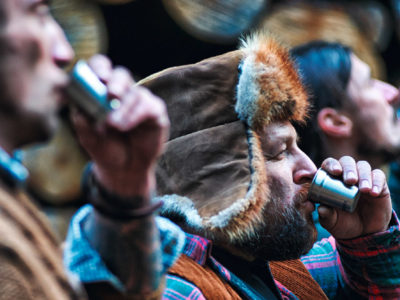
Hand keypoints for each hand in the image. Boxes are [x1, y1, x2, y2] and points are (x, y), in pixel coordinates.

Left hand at [70, 55, 168, 199]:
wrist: (122, 170)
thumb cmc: (104, 148)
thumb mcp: (87, 135)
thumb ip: (82, 118)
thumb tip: (78, 103)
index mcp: (103, 90)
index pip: (102, 68)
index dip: (99, 67)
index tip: (97, 76)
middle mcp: (123, 92)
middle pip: (121, 75)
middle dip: (115, 82)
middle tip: (110, 93)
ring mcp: (140, 102)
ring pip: (135, 93)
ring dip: (123, 108)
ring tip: (113, 125)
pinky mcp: (155, 113)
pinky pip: (149, 106)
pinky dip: (135, 115)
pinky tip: (125, 126)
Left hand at [317, 156, 391, 239]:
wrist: (364, 233)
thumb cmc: (343, 223)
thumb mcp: (332, 222)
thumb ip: (326, 216)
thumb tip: (321, 209)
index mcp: (331, 179)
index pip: (329, 164)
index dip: (331, 165)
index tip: (335, 172)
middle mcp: (347, 175)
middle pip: (347, 162)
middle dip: (348, 168)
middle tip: (350, 180)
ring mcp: (363, 178)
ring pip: (363, 166)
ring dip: (363, 175)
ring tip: (363, 190)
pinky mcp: (378, 184)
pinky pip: (378, 176)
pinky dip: (376, 182)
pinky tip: (374, 193)